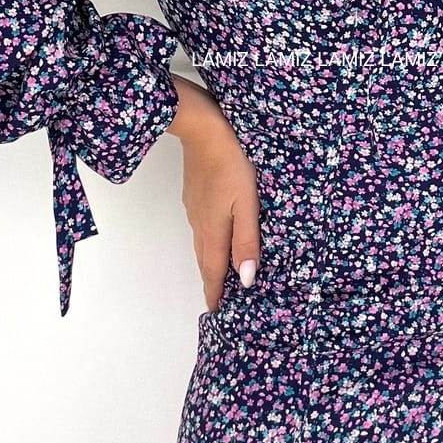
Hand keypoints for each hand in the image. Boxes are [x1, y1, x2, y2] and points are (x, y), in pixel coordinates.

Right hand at [169, 75, 260, 309]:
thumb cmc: (232, 163)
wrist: (203, 128)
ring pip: (203, 243)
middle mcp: (200, 223)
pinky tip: (218, 236)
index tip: (216, 314)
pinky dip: (209, 241)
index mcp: (214, 230)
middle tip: (219, 300)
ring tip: (220, 274)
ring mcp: (195, 207)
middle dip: (212, 282)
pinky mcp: (195, 193)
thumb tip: (246, 279)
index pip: (214, 271)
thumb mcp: (247, 203)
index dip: (216, 294)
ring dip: (210, 262)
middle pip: (205, 260)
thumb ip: (247, 240)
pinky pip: (201, 227)